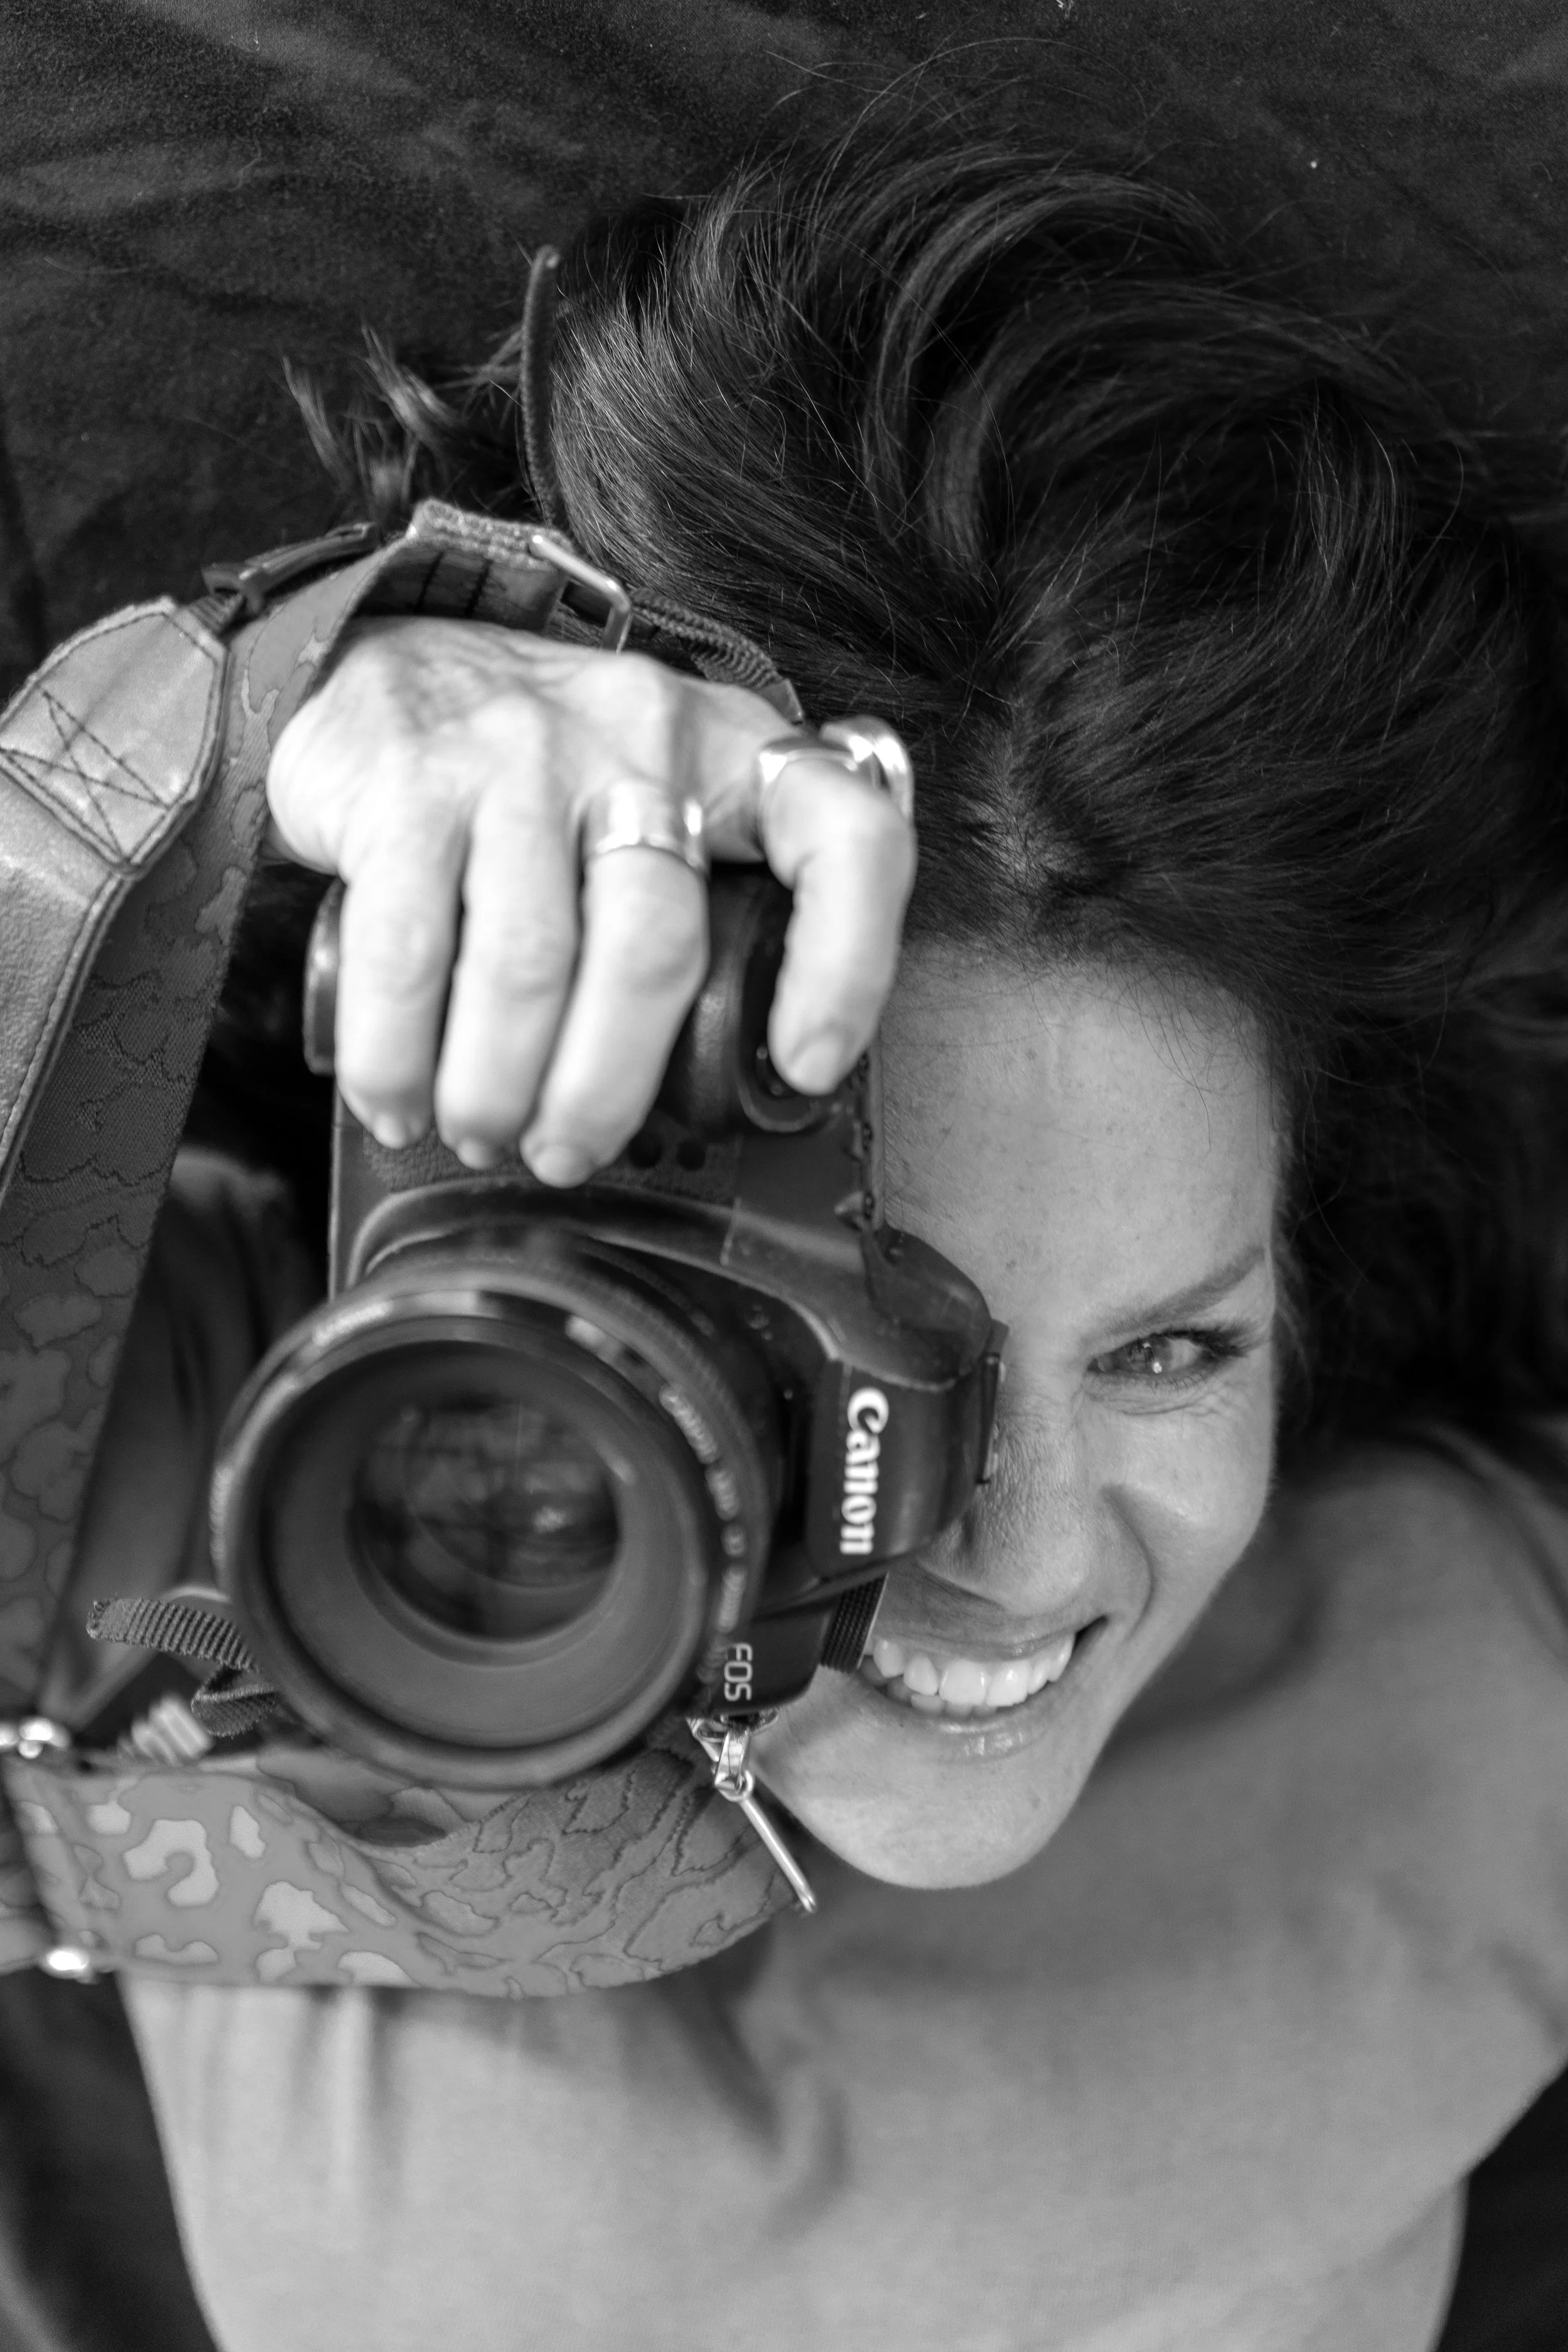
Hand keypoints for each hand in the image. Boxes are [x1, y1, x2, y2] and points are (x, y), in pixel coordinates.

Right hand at [266, 618, 916, 1182]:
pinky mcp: (408, 781)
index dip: (847, 965)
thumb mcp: (662, 799)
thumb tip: (737, 1082)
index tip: (808, 1065)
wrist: (384, 655)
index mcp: (735, 755)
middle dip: (606, 1088)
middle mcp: (640, 740)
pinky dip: (397, 1055)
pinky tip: (397, 1100)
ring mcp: (519, 754)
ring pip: (528, 965)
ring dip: (499, 1087)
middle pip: (653, 947)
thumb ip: (712, 903)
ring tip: (482, 1135)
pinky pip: (409, 952)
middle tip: (567, 1154)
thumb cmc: (546, 776)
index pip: (846, 839)